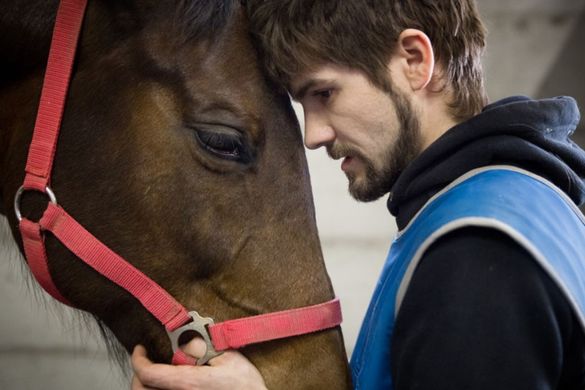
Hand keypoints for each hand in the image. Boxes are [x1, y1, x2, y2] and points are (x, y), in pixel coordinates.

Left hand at [131, 339, 266, 389]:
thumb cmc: (245, 386)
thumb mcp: (228, 357)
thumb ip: (202, 347)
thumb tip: (183, 340)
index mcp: (188, 383)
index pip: (148, 374)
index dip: (138, 360)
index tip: (140, 349)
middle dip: (139, 374)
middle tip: (145, 361)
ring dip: (147, 385)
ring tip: (155, 374)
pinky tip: (167, 384)